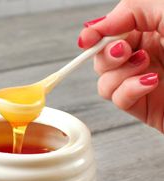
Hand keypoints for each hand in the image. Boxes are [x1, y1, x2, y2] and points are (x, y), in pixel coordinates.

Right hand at [78, 0, 163, 131]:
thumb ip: (131, 10)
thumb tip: (96, 26)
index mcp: (156, 27)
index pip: (113, 28)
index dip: (97, 32)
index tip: (88, 38)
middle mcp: (148, 52)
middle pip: (102, 54)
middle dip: (108, 52)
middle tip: (126, 50)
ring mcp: (143, 79)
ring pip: (104, 78)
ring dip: (118, 71)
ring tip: (146, 65)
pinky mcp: (144, 104)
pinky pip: (116, 98)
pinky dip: (127, 89)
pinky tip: (150, 82)